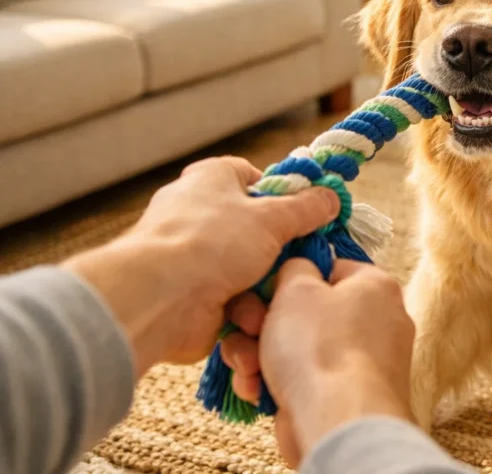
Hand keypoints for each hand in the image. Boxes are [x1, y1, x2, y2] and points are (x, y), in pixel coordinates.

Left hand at [63, 156, 339, 375]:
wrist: (159, 300)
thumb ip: (307, 208)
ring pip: (248, 268)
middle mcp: (198, 213)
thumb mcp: (273, 218)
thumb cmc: (212, 242)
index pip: (252, 177)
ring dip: (265, 284)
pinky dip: (247, 309)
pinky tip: (257, 316)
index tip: (306, 213)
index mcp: (211, 179)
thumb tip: (330, 197)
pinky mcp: (192, 294)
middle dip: (279, 248)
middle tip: (305, 258)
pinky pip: (234, 299)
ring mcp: (194, 257)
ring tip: (277, 294)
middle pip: (255, 228)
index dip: (281, 193)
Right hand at [221, 258, 414, 466]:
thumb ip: (294, 269)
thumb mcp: (296, 288)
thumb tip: (297, 272)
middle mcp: (376, 321)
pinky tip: (257, 390)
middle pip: (308, 311)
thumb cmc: (320, 346)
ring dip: (262, 355)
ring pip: (299, 347)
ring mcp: (361, 361)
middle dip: (265, 323)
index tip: (263, 291)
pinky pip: (304, 378)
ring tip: (247, 367)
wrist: (338, 423)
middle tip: (246, 330)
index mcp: (374, 286)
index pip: (329, 268)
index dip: (290, 278)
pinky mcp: (343, 395)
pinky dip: (276, 382)